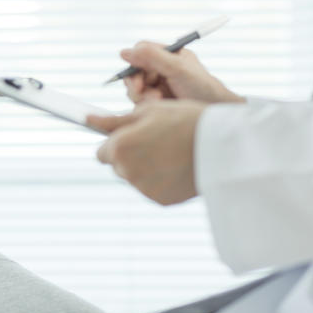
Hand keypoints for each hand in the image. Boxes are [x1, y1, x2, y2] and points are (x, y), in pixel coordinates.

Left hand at [87, 100, 206, 204]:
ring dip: (146, 168)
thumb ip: (114, 121)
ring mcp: (143, 189)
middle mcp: (126, 171)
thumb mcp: (148, 112)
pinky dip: (161, 180)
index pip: (102, 151)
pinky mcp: (160, 200)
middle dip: (131, 155)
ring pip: (136, 178)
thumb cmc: (185, 120)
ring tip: (173, 153)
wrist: (223, 145)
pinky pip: (153, 189)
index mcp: (119, 147)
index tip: (133, 137)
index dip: (117, 142)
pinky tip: (178, 167)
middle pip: (118, 166)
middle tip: (159, 141)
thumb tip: (88, 119)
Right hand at [120, 42, 244, 104]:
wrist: (214, 112)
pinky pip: (140, 103)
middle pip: (134, 73)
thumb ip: (152, 57)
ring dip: (142, 97)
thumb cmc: (203, 88)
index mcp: (168, 55)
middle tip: (142, 94)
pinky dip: (146, 106)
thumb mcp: (177, 68)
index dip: (134, 65)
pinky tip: (160, 106)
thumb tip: (124, 52)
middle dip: (137, 84)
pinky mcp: (157, 103)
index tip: (137, 77)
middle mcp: (161, 69)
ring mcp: (159, 86)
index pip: (140, 53)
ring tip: (159, 100)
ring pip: (135, 90)